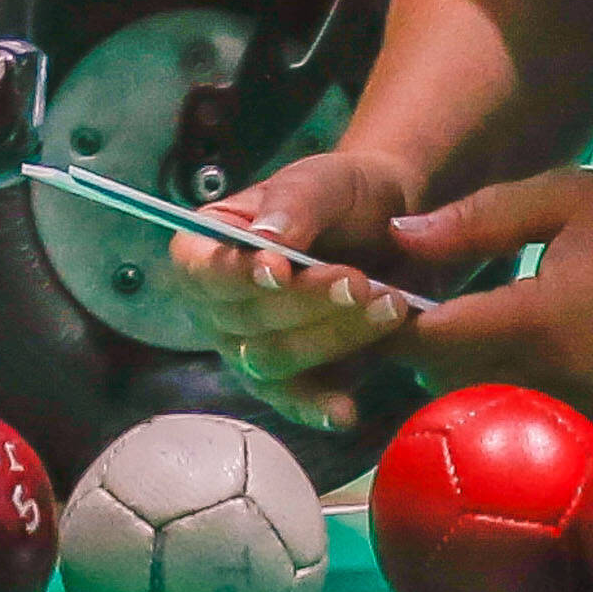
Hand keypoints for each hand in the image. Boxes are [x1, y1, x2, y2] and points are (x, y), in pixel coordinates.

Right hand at [164, 148, 431, 430]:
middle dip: (306, 302)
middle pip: (242, 319)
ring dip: (330, 338)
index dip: (233, 274)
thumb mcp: (324, 181)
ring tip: (390, 307)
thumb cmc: (344, 196)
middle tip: (363, 281)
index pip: (199, 267)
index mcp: (208, 242)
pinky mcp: (291, 382)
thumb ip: (293, 204)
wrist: (394, 231)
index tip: (281, 270)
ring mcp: (250, 347)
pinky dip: (318, 406)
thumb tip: (264, 240)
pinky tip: (345, 410)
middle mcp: (218, 302)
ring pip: (273, 359)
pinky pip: (293, 400)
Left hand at [386, 166, 592, 412]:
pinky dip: (520, 398)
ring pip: (500, 408)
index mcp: (538, 323)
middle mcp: (562, 381)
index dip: (390, 328)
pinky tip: (515, 366)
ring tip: (453, 341)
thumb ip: (473, 222)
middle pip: (458, 383)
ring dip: (469, 380)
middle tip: (403, 322)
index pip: (435, 342)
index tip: (366, 310)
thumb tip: (397, 237)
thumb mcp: (557, 199)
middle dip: (422, 355)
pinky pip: (548, 422)